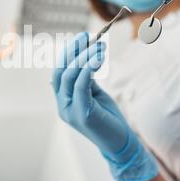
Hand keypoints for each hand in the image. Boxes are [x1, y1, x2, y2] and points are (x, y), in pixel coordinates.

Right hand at [51, 32, 157, 180]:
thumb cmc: (109, 118)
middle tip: (86, 36)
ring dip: (84, 58)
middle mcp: (62, 105)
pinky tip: (98, 59)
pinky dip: (88, 70)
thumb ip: (86, 79)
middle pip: (60, 72)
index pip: (58, 72)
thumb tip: (85, 57)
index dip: (67, 53)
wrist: (121, 143)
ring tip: (99, 47)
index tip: (81, 38)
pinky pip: (80, 86)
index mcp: (63, 100)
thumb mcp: (95, 94)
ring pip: (70, 77)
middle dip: (72, 51)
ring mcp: (70, 111)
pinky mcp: (82, 114)